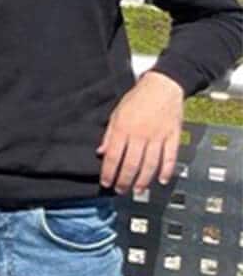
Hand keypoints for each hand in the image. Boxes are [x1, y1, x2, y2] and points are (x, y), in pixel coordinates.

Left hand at [98, 70, 184, 193]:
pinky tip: (162, 180)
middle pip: (131, 164)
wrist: (163, 85)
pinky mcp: (174, 136)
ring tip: (138, 190)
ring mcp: (159, 136)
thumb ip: (109, 135)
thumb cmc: (138, 98)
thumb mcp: (116, 113)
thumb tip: (101, 152)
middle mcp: (141, 135)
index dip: (109, 172)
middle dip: (125, 180)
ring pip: (151, 164)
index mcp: (123, 129)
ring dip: (144, 180)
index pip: (113, 156)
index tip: (106, 182)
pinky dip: (167, 170)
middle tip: (121, 190)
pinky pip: (171, 157)